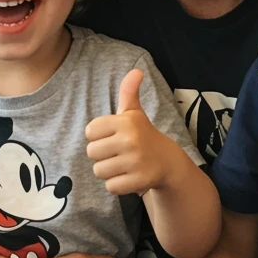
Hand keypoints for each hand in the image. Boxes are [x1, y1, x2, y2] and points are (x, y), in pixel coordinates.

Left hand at [85, 69, 177, 195]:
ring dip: (108, 170)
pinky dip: (117, 184)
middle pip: (92, 152)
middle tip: (118, 152)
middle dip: (102, 155)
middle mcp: (130, 140)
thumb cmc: (143, 135)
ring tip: (123, 164)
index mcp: (126, 122)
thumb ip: (129, 92)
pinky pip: (110, 186)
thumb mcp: (134, 113)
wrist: (168, 162)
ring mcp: (135, 162)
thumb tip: (136, 71)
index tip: (112, 136)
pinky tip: (128, 176)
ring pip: (99, 171)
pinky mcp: (138, 181)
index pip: (90, 131)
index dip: (98, 136)